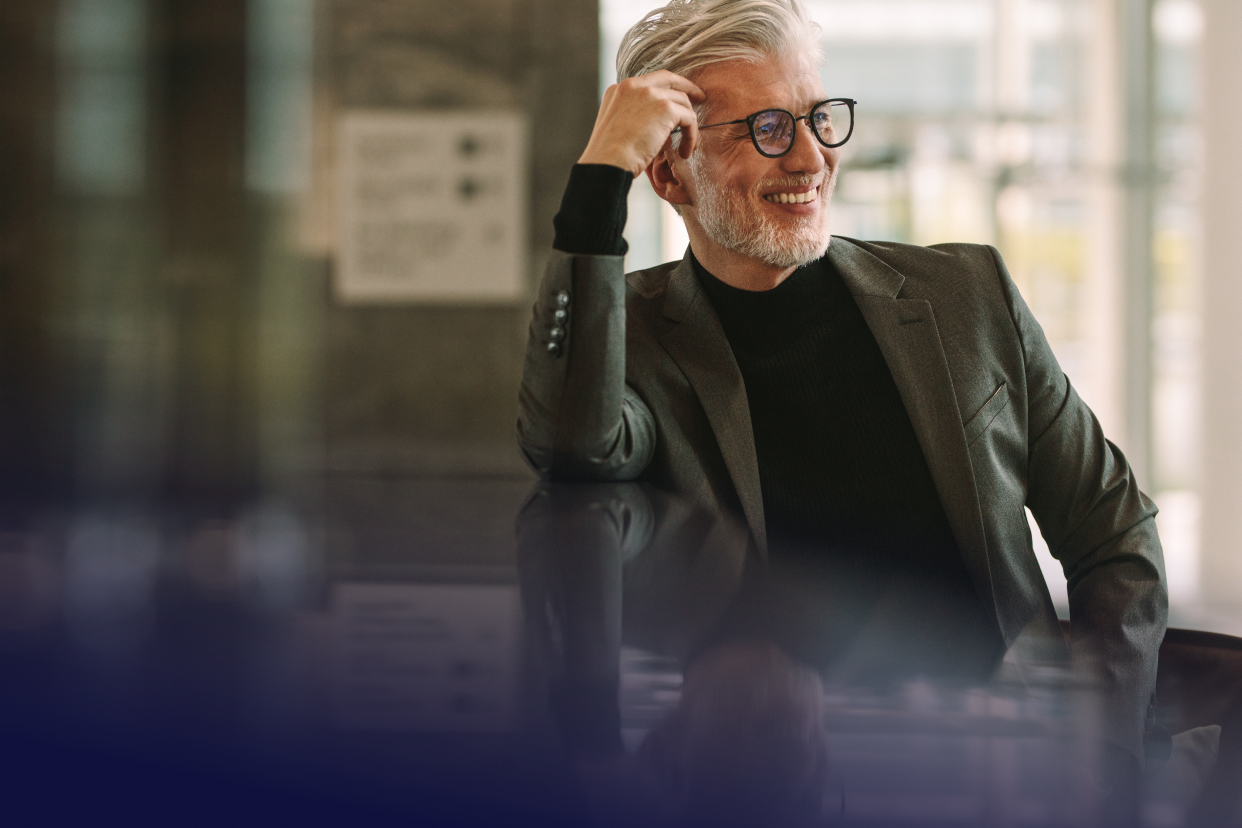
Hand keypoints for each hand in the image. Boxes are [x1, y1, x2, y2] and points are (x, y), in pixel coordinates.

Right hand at [578, 70, 705, 176]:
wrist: (607, 163)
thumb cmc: (610, 157)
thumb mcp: (616, 128)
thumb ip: (633, 118)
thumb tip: (656, 126)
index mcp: (619, 90)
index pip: (650, 80)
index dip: (668, 87)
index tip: (677, 98)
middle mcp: (634, 86)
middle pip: (670, 80)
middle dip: (688, 89)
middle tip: (700, 99)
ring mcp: (650, 94)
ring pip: (682, 102)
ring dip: (689, 125)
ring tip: (687, 147)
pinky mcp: (665, 108)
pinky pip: (689, 118)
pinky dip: (691, 136)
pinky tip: (685, 152)